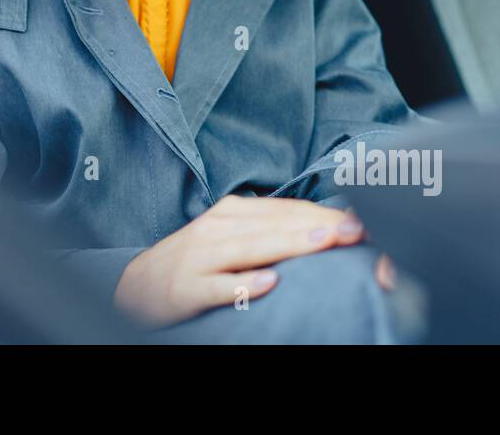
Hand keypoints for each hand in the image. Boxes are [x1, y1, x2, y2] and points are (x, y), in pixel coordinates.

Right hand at [112, 194, 388, 327]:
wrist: (138, 284)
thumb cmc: (196, 260)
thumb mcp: (230, 236)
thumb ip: (268, 230)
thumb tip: (321, 229)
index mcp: (232, 212)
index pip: (286, 211)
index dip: (323, 216)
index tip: (361, 221)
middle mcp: (218, 227)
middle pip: (274, 225)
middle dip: (318, 227)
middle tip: (357, 230)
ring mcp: (201, 256)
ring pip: (251, 248)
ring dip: (289, 245)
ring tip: (324, 243)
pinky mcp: (187, 287)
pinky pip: (219, 286)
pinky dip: (243, 285)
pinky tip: (268, 284)